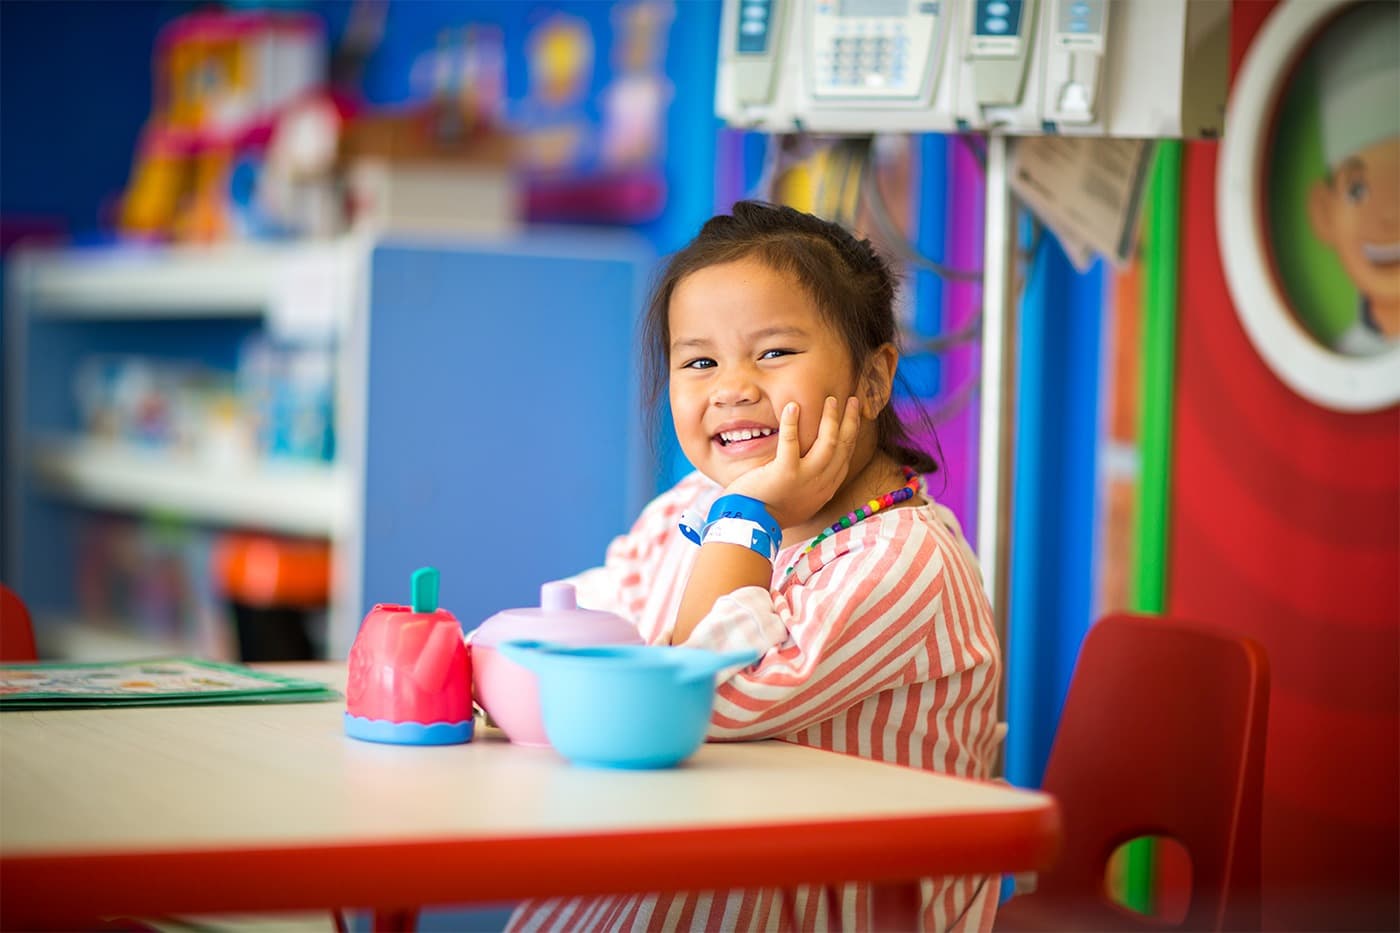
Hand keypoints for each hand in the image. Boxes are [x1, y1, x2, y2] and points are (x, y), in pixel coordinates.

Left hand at [722, 396, 860, 529]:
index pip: (846, 456)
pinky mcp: (785, 473)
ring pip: (828, 441)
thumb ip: (810, 485)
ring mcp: (806, 478)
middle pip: (843, 445)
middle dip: (850, 420)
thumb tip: (812, 471)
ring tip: (830, 399)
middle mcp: (822, 483)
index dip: (852, 434)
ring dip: (830, 418)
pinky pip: (791, 441)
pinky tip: (792, 406)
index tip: (854, 416)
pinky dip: (792, 422)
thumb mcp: (801, 502)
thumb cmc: (771, 513)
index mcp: (826, 489)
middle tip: (851, 399)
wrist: (753, 528)